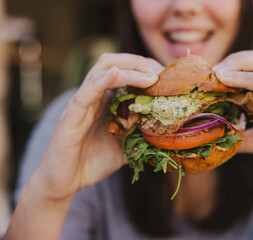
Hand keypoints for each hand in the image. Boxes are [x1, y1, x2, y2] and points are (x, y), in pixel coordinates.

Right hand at [32, 53, 163, 200]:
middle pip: (114, 63)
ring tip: (151, 77)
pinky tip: (115, 74)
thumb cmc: (94, 162)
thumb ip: (142, 134)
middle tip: (163, 74)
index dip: (147, 69)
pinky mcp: (70, 118)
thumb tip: (167, 131)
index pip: (126, 72)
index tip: (170, 77)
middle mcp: (94, 96)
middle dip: (140, 63)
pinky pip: (85, 94)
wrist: (66, 183)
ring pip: (101, 71)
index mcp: (106, 100)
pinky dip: (101, 81)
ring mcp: (82, 104)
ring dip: (129, 69)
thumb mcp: (126, 146)